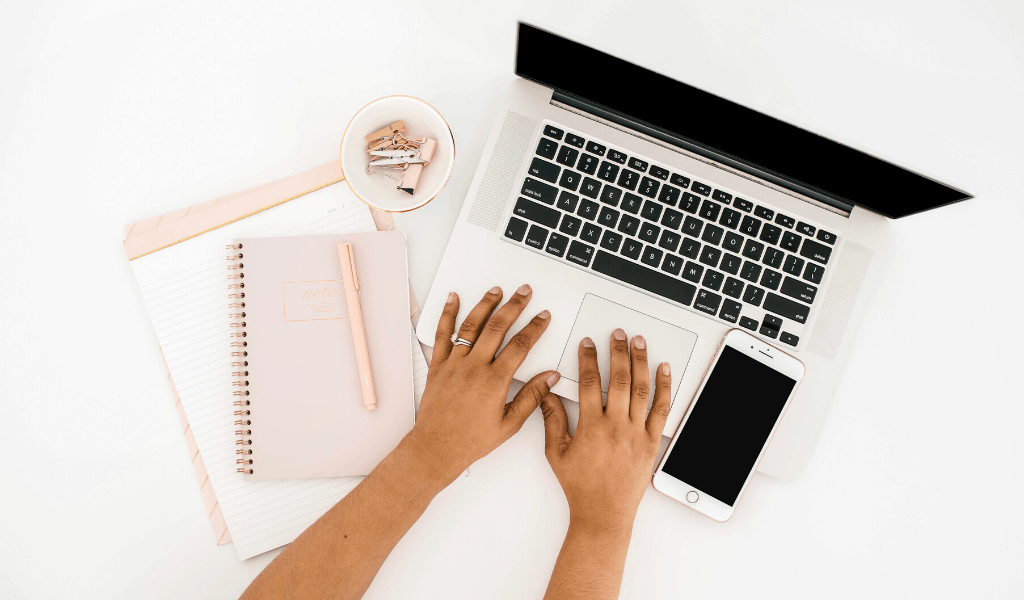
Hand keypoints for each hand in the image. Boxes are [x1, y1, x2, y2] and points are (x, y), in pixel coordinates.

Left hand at [407, 284, 558, 484]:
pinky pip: (442, 334)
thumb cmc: (471, 440)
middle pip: (497, 328)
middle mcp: (474, 368)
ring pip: (471, 326)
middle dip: (514, 306)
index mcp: (494, 382)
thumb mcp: (509, 424)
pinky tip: (453, 299)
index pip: (520, 346)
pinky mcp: (438, 366)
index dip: (534, 328)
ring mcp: (454, 364)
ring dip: (485, 305)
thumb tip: (550, 377)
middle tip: (525, 292)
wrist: (436, 448)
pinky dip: (447, 314)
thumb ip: (532, 397)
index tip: (543, 317)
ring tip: (497, 291)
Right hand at [541, 329, 670, 532]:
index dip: (587, 359)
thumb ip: (552, 420)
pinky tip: (663, 369)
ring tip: (639, 341)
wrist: (604, 513)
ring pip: (641, 389)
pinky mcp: (651, 443)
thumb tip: (547, 394)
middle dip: (617, 351)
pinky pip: (662, 410)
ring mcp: (636, 433)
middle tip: (617, 334)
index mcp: (591, 427)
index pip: (589, 382)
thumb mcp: (556, 453)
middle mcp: (616, 427)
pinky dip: (664, 387)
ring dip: (640, 361)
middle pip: (618, 379)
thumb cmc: (580, 486)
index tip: (587, 344)